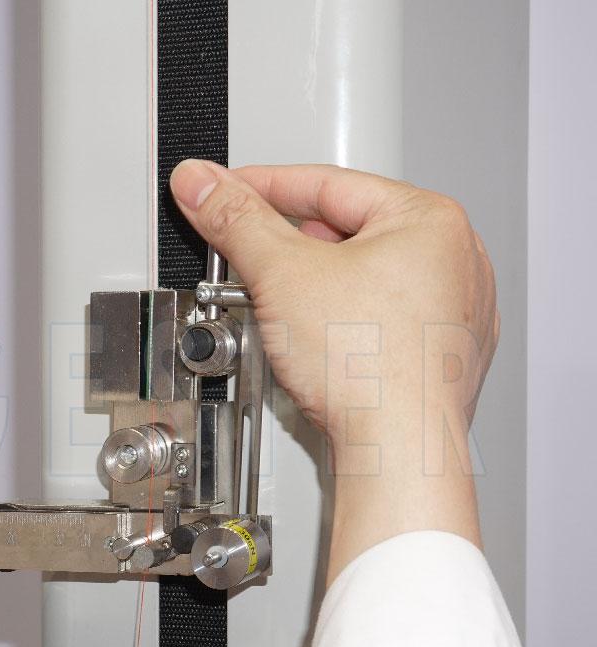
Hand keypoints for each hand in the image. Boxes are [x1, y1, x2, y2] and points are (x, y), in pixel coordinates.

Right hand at [170, 161, 498, 578]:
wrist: (399, 452)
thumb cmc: (373, 369)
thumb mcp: (283, 274)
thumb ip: (236, 220)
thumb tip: (203, 184)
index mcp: (430, 220)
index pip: (327, 184)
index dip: (264, 185)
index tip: (228, 191)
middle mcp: (454, 260)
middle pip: (348, 231)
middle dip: (291, 244)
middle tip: (251, 257)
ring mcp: (453, 311)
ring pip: (364, 277)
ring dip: (317, 284)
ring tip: (286, 308)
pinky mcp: (440, 355)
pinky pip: (381, 318)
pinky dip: (345, 320)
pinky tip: (323, 340)